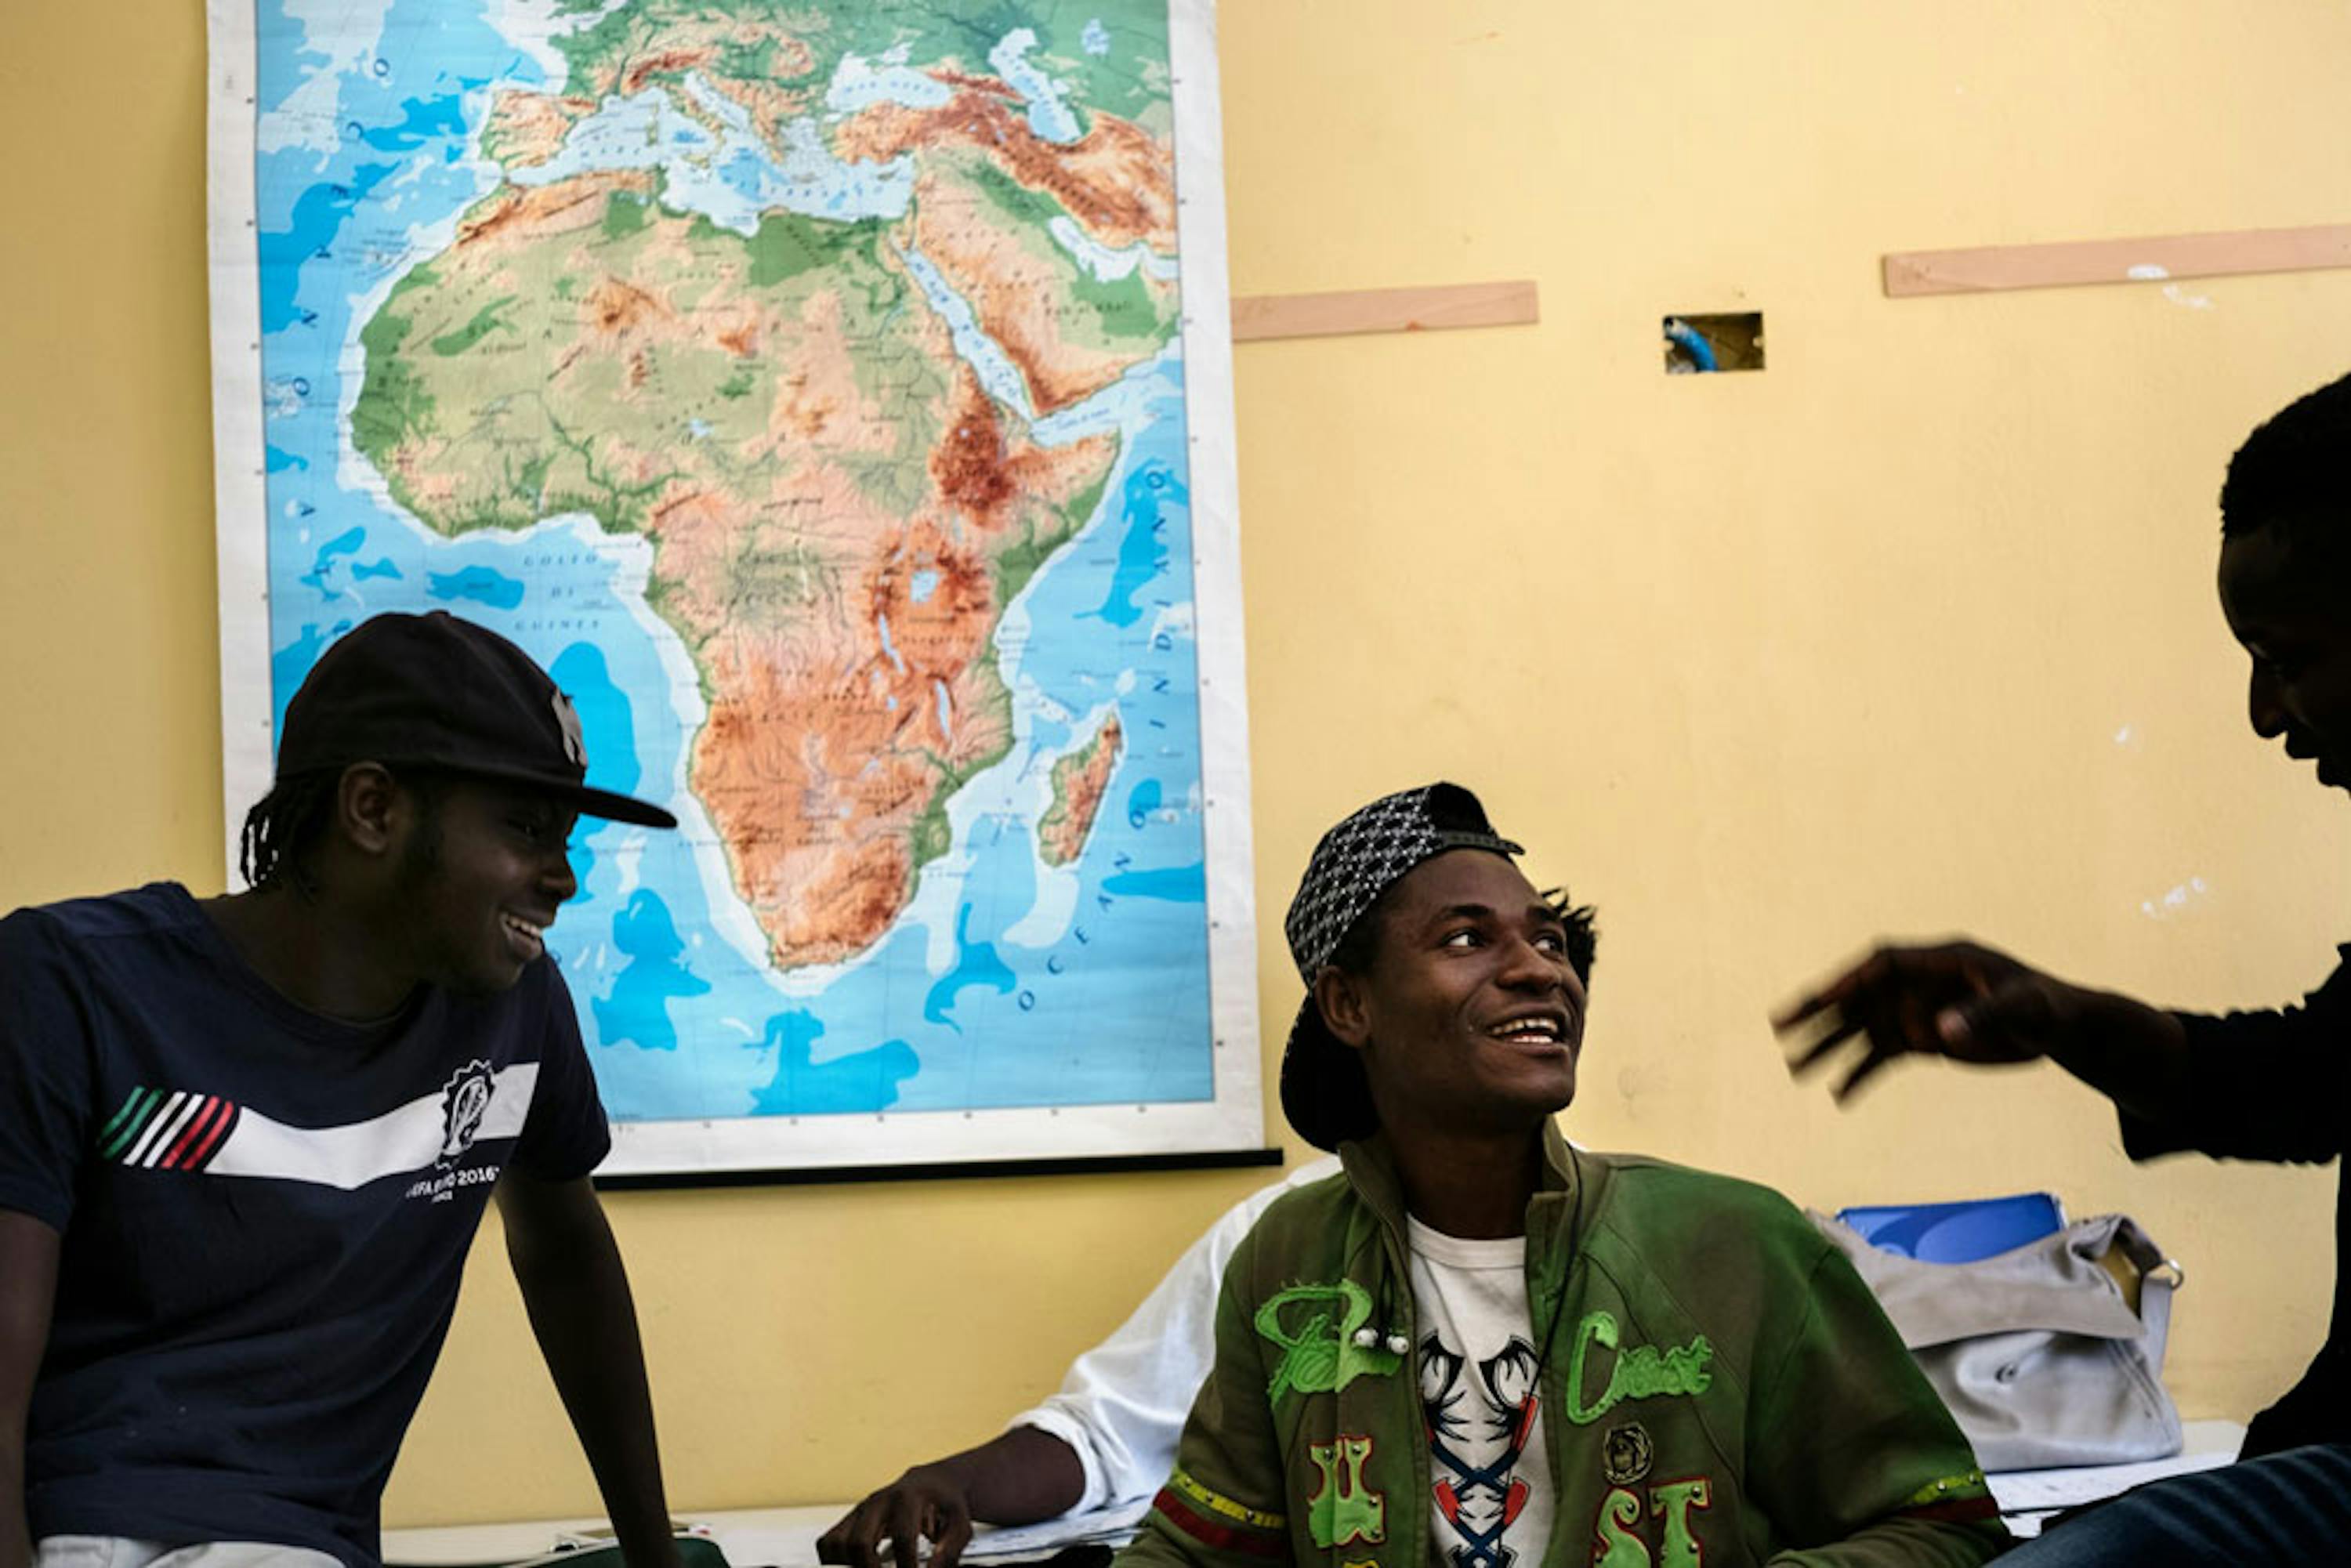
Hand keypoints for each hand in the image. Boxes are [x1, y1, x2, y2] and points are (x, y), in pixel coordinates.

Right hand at [819, 1464, 975, 1567]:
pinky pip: (828, 1542)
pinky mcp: (850, 1519)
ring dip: (848, 1565)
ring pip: (836, 1542)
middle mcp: (879, 1502)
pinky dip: (834, 1560)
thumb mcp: (959, 1523)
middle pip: (859, 1542)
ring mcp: (861, 1510)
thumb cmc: (943, 1504)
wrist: (931, 1484)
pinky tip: (854, 1566)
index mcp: (907, 1499)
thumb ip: (951, 1549)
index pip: (902, 1537)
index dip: (907, 1565)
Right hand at [1772, 940, 2078, 1098]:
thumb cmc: (2046, 1008)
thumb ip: (1983, 1016)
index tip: (1826, 997)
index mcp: (1940, 962)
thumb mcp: (2024, 1009)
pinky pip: (1880, 1057)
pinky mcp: (1921, 1041)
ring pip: (1861, 1028)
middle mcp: (1917, 985)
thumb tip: (1940, 1032)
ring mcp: (1915, 1012)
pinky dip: (1860, 1074)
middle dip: (1819, 1009)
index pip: (1884, 964)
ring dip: (1828, 1045)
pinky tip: (1839, 1096)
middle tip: (1780, 1025)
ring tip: (1794, 1067)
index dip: (1852, 979)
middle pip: (1858, 994)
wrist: (2060, 1028)